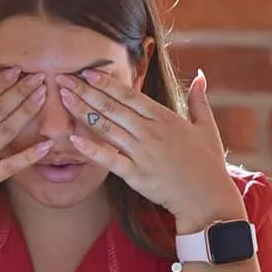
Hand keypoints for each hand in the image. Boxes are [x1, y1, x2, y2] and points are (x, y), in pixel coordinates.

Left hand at [58, 69, 245, 233]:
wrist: (208, 198)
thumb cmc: (209, 164)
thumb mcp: (207, 127)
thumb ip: (199, 100)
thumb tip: (200, 76)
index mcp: (165, 118)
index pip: (130, 96)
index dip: (107, 83)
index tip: (87, 72)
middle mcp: (151, 132)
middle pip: (112, 108)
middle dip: (85, 91)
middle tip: (62, 79)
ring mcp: (142, 153)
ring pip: (107, 128)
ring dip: (82, 112)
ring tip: (62, 99)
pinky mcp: (136, 175)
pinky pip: (109, 160)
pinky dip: (91, 149)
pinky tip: (72, 139)